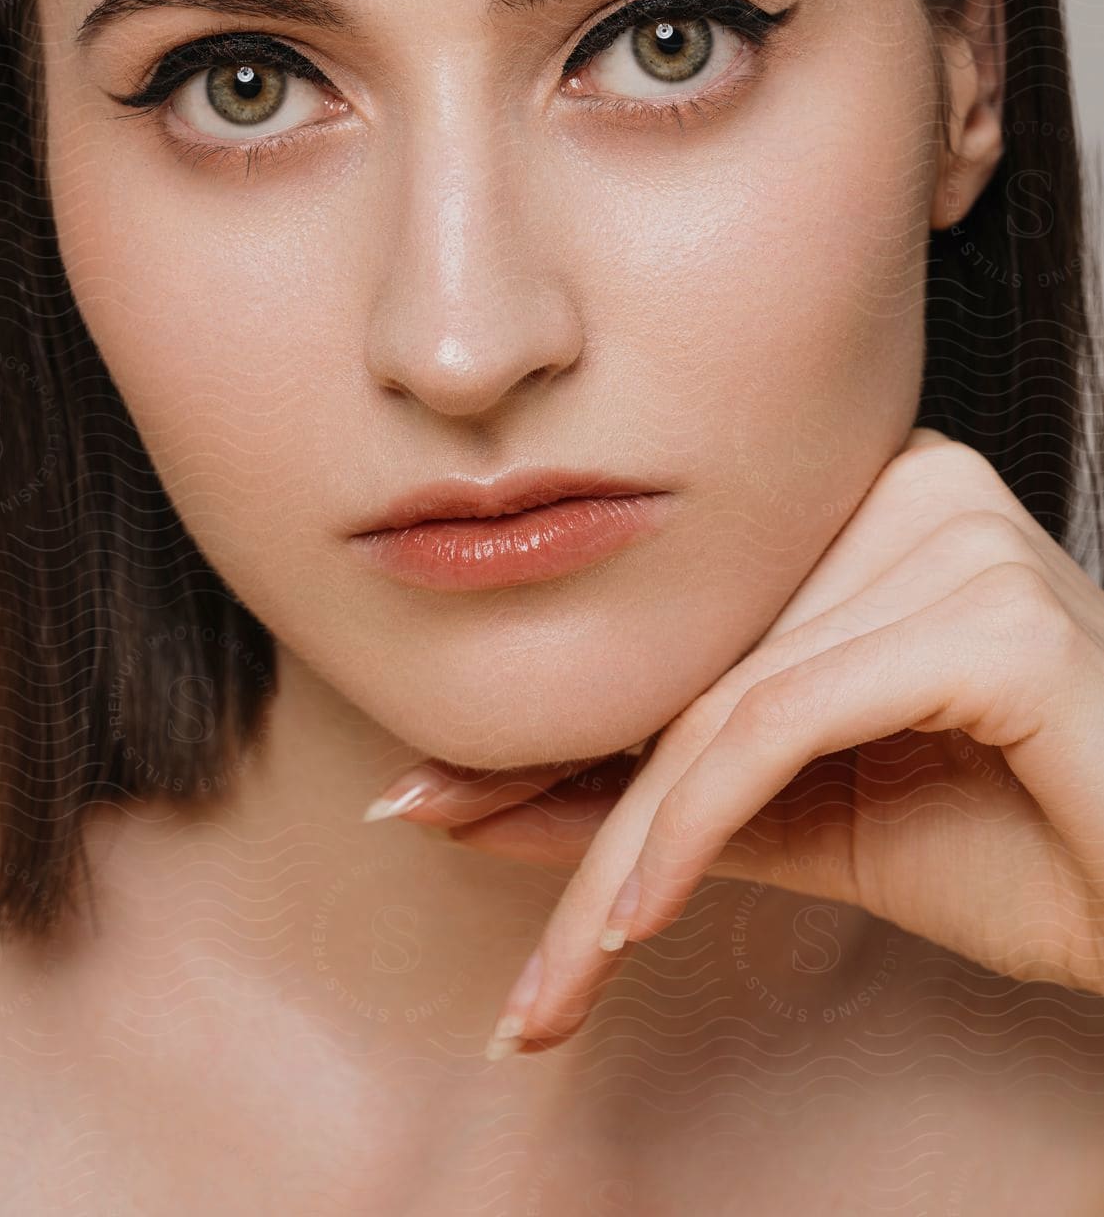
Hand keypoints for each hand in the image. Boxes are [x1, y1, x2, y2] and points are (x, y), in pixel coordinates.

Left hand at [363, 428, 1103, 1055]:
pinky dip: (692, 825)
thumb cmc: (1017, 846)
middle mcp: (912, 486)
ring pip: (722, 699)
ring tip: (555, 971)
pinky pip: (784, 720)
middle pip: (694, 654)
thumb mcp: (804, 816)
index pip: (687, 617)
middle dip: (564, 781)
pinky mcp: (991, 616)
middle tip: (440, 844)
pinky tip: (633, 920)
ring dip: (617, 844)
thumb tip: (479, 797)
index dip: (564, 714)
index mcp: (872, 500)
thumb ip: (666, 793)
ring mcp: (958, 536)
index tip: (438, 791)